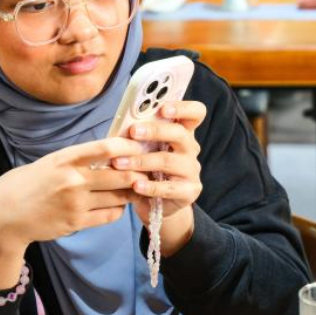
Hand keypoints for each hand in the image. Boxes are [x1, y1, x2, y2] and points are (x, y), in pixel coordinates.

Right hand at [0, 137, 146, 288]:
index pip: (106, 148)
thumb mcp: (51, 162)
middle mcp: (72, 179)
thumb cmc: (28, 184)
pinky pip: (110, 215)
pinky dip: (118, 210)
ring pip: (120, 196)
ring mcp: (75, 203)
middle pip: (121, 174)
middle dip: (140, 173)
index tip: (141, 147)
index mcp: (65, 159)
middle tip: (150, 170)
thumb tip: (111, 151)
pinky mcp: (76, 222)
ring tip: (138, 187)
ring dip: (132, 192)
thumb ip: (79, 159)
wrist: (3, 215)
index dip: (129, 147)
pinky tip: (117, 205)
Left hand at [112, 100, 207, 255]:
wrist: (159, 206)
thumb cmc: (147, 171)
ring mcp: (192, 171)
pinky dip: (150, 186)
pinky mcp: (189, 191)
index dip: (183, 108)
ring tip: (120, 163)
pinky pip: (169, 188)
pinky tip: (135, 185)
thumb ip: (140, 136)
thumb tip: (121, 124)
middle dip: (155, 131)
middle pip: (180, 134)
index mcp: (182, 133)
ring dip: (142, 161)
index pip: (196, 113)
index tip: (163, 108)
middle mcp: (191, 149)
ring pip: (169, 161)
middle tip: (133, 131)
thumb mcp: (145, 150)